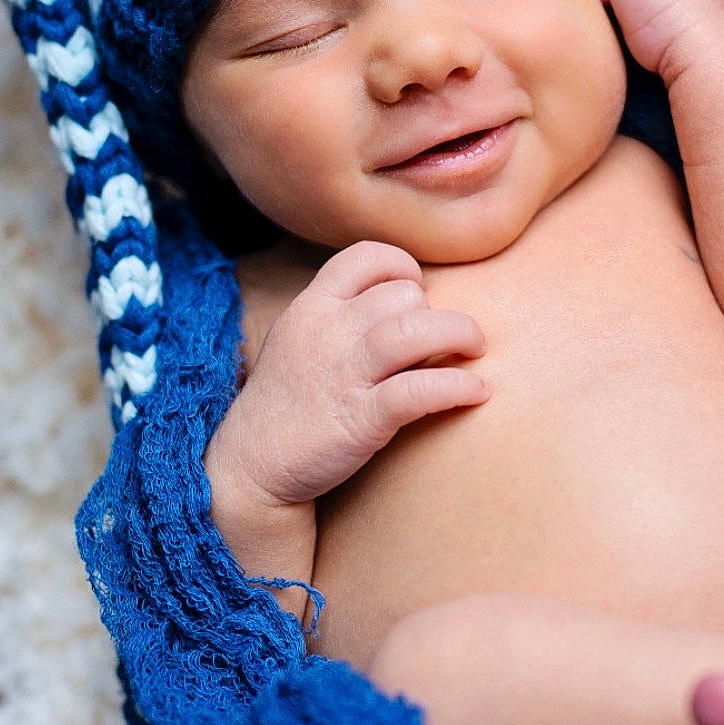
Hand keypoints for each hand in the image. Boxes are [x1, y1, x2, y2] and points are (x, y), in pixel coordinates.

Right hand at [206, 241, 488, 510]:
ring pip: (416, 331)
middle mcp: (327, 332)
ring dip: (460, 335)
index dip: (403, 268)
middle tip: (445, 342)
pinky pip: (419, 390)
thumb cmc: (285, 404)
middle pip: (403, 294)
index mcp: (310, 307)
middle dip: (435, 313)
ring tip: (475, 351)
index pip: (366, 257)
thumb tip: (403, 300)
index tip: (417, 295)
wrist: (248, 467)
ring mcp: (343, 374)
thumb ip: (340, 315)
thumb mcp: (298, 340)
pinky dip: (456, 387)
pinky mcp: (359, 419)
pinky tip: (475, 392)